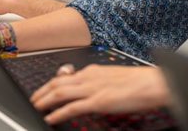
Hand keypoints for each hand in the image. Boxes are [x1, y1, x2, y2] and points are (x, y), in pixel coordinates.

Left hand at [30, 65, 170, 124]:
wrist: (153, 83)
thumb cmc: (139, 82)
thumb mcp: (113, 78)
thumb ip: (98, 82)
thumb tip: (89, 90)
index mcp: (93, 70)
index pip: (65, 77)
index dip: (50, 84)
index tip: (43, 90)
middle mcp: (89, 76)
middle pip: (57, 83)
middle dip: (42, 92)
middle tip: (33, 100)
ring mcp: (93, 89)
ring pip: (60, 93)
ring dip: (45, 101)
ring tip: (36, 107)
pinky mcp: (98, 101)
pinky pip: (72, 107)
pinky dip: (58, 112)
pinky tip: (50, 118)